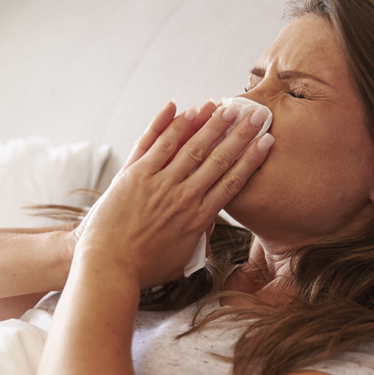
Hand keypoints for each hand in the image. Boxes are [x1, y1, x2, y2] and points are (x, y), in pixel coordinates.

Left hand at [72, 99, 273, 288]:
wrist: (108, 267)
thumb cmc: (142, 268)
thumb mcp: (180, 261)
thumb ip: (197, 243)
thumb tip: (208, 232)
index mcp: (198, 219)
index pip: (232, 181)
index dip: (251, 158)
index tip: (266, 141)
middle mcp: (184, 198)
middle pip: (219, 158)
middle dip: (241, 133)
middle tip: (256, 113)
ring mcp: (159, 184)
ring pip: (192, 147)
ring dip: (211, 124)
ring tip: (227, 106)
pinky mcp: (135, 176)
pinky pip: (158, 145)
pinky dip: (173, 127)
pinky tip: (186, 110)